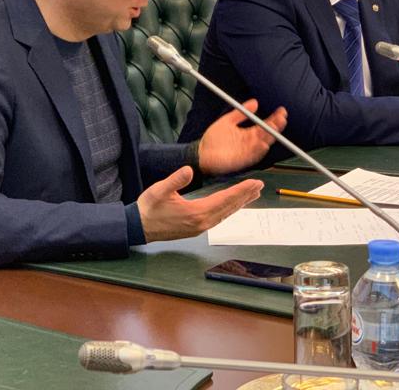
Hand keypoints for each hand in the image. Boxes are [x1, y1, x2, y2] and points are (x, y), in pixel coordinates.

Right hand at [137, 166, 263, 241]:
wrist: (139, 227)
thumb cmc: (149, 208)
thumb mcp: (159, 190)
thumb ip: (175, 180)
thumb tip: (188, 170)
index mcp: (196, 213)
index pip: (225, 199)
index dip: (241, 190)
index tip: (254, 183)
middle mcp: (202, 223)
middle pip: (229, 207)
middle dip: (245, 196)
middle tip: (259, 186)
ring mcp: (200, 227)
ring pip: (226, 213)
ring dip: (239, 203)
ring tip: (252, 194)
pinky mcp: (197, 228)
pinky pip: (219, 217)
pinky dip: (229, 209)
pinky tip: (232, 205)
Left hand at [197, 99, 285, 175]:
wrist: (201, 153)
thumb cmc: (213, 139)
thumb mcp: (227, 121)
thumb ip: (240, 113)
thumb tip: (254, 102)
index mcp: (248, 133)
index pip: (264, 125)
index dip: (274, 119)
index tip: (281, 111)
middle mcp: (250, 143)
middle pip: (267, 134)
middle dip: (275, 126)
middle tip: (281, 118)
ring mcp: (247, 151)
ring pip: (263, 144)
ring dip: (270, 137)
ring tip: (275, 127)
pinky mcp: (242, 160)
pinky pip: (254, 155)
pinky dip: (259, 150)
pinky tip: (264, 143)